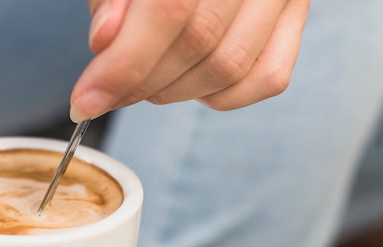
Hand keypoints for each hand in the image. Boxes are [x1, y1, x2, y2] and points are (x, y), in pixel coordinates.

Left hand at [70, 0, 309, 120]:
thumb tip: (105, 43)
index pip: (168, 9)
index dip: (123, 66)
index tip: (85, 102)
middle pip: (199, 43)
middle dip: (140, 84)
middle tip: (107, 93)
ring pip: (229, 67)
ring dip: (173, 92)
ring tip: (143, 81)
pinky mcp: (297, 18)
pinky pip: (265, 79)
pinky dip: (220, 97)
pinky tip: (188, 82)